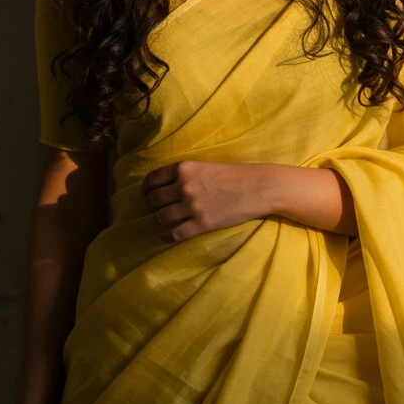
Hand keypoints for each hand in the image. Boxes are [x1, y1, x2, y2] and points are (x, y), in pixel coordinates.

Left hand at [140, 159, 272, 243]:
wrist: (258, 187)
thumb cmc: (235, 175)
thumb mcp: (206, 166)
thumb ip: (186, 174)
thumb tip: (169, 186)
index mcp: (184, 168)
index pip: (153, 179)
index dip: (146, 188)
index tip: (145, 193)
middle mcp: (184, 186)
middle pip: (154, 200)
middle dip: (151, 206)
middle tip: (154, 209)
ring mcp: (192, 206)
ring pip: (161, 217)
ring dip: (158, 220)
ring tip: (160, 222)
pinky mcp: (202, 223)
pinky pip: (175, 233)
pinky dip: (166, 237)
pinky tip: (164, 237)